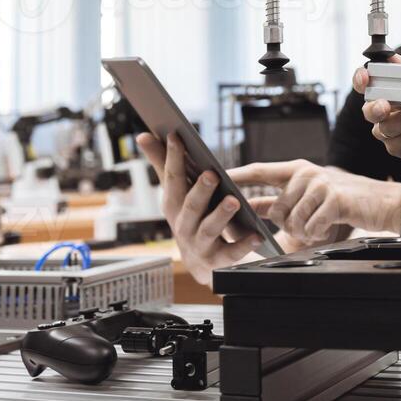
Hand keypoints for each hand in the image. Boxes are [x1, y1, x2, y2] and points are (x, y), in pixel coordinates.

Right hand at [137, 132, 267, 285]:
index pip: (172, 179)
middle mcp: (183, 226)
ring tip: (234, 201)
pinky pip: (231, 254)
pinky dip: (243, 244)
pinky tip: (257, 235)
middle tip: (211, 174)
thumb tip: (144, 135)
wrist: (202, 266)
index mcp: (173, 206)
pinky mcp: (218, 262)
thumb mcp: (177, 195)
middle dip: (200, 190)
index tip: (176, 136)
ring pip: (209, 230)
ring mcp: (200, 246)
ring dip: (221, 215)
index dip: (172, 157)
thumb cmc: (190, 220)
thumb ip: (163, 165)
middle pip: (190, 206)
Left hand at [233, 160, 400, 242]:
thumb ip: (280, 200)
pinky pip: (310, 227)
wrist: (382, 202)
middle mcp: (306, 172)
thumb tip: (251, 208)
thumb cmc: (343, 200)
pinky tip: (326, 227)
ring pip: (292, 220)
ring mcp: (320, 183)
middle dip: (286, 225)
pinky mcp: (334, 199)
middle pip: (275, 208)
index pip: (260, 170)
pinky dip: (316, 234)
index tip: (216, 176)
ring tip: (317, 226)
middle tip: (304, 226)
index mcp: (296, 169)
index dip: (237, 175)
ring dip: (303, 232)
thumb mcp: (309, 196)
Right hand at [352, 55, 400, 162]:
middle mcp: (387, 112)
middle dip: (375, 107)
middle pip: (368, 110)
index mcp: (389, 92)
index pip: (365, 84)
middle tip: (385, 105)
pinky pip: (397, 145)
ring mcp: (394, 132)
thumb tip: (390, 56)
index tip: (365, 77)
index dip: (360, 79)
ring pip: (382, 129)